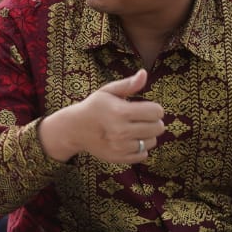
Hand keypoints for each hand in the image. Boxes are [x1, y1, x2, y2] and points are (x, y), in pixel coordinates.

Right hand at [40, 69, 165, 163]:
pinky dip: (139, 148)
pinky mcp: (119, 158)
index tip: (145, 108)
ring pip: (152, 141)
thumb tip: (144, 73)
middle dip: (152, 122)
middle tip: (139, 119)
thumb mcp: (107, 92)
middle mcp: (121, 131)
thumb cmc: (94, 107)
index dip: (154, 109)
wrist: (74, 129)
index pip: (156, 112)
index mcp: (120, 112)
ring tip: (133, 129)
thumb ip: (128, 84)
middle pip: (158, 128)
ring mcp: (120, 147)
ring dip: (146, 135)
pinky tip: (128, 141)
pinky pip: (143, 154)